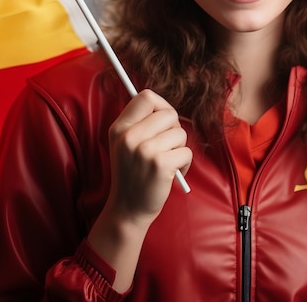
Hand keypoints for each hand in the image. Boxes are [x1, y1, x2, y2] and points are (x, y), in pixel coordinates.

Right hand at [106, 88, 191, 227]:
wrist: (127, 210)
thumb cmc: (132, 173)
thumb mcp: (123, 143)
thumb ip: (138, 122)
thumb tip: (162, 104)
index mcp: (119, 127)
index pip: (145, 96)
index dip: (160, 105)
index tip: (162, 121)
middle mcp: (129, 136)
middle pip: (168, 113)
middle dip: (174, 129)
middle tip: (167, 146)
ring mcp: (144, 150)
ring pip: (180, 133)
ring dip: (179, 148)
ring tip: (167, 162)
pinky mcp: (160, 164)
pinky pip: (187, 152)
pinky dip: (185, 164)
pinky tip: (173, 173)